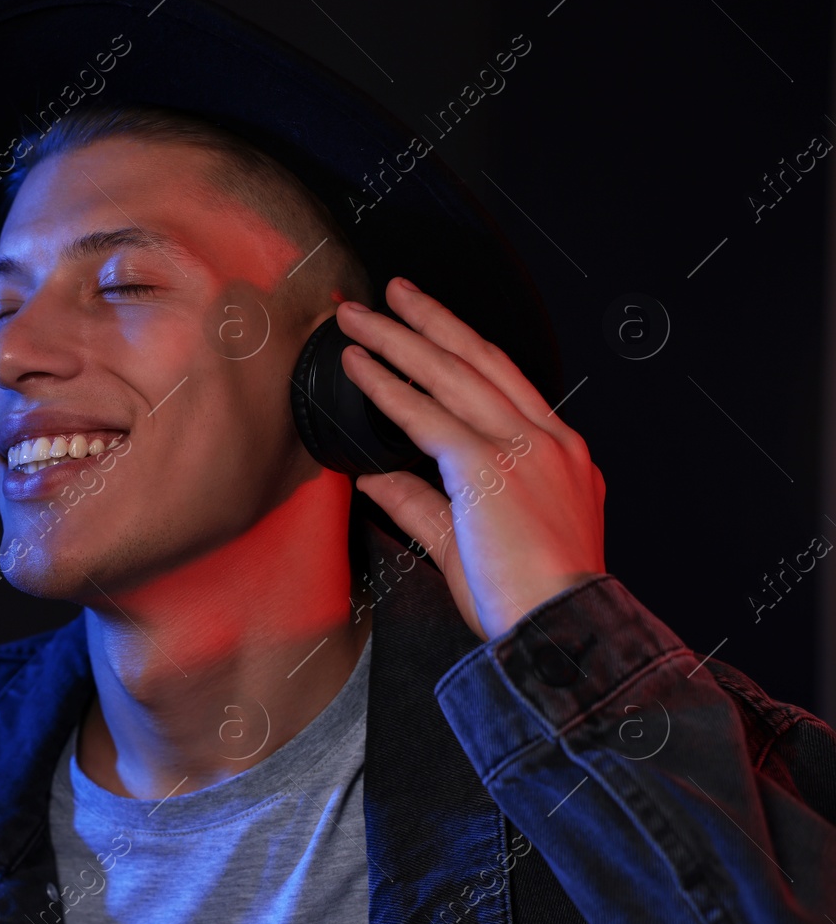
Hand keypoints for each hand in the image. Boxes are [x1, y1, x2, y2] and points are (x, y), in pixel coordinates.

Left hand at [337, 277, 605, 640]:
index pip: (506, 383)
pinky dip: (388, 387)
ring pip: (451, 373)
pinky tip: (359, 367)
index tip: (432, 329)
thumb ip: (420, 503)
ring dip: (399, 338)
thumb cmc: (530, 600)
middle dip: (430, 321)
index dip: (463, 349)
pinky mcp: (490, 466)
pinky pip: (426, 416)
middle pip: (479, 360)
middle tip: (392, 292)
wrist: (563, 630)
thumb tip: (371, 477)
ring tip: (359, 317)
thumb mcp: (470, 543)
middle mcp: (549, 441)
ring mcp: (524, 448)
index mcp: (561, 455)